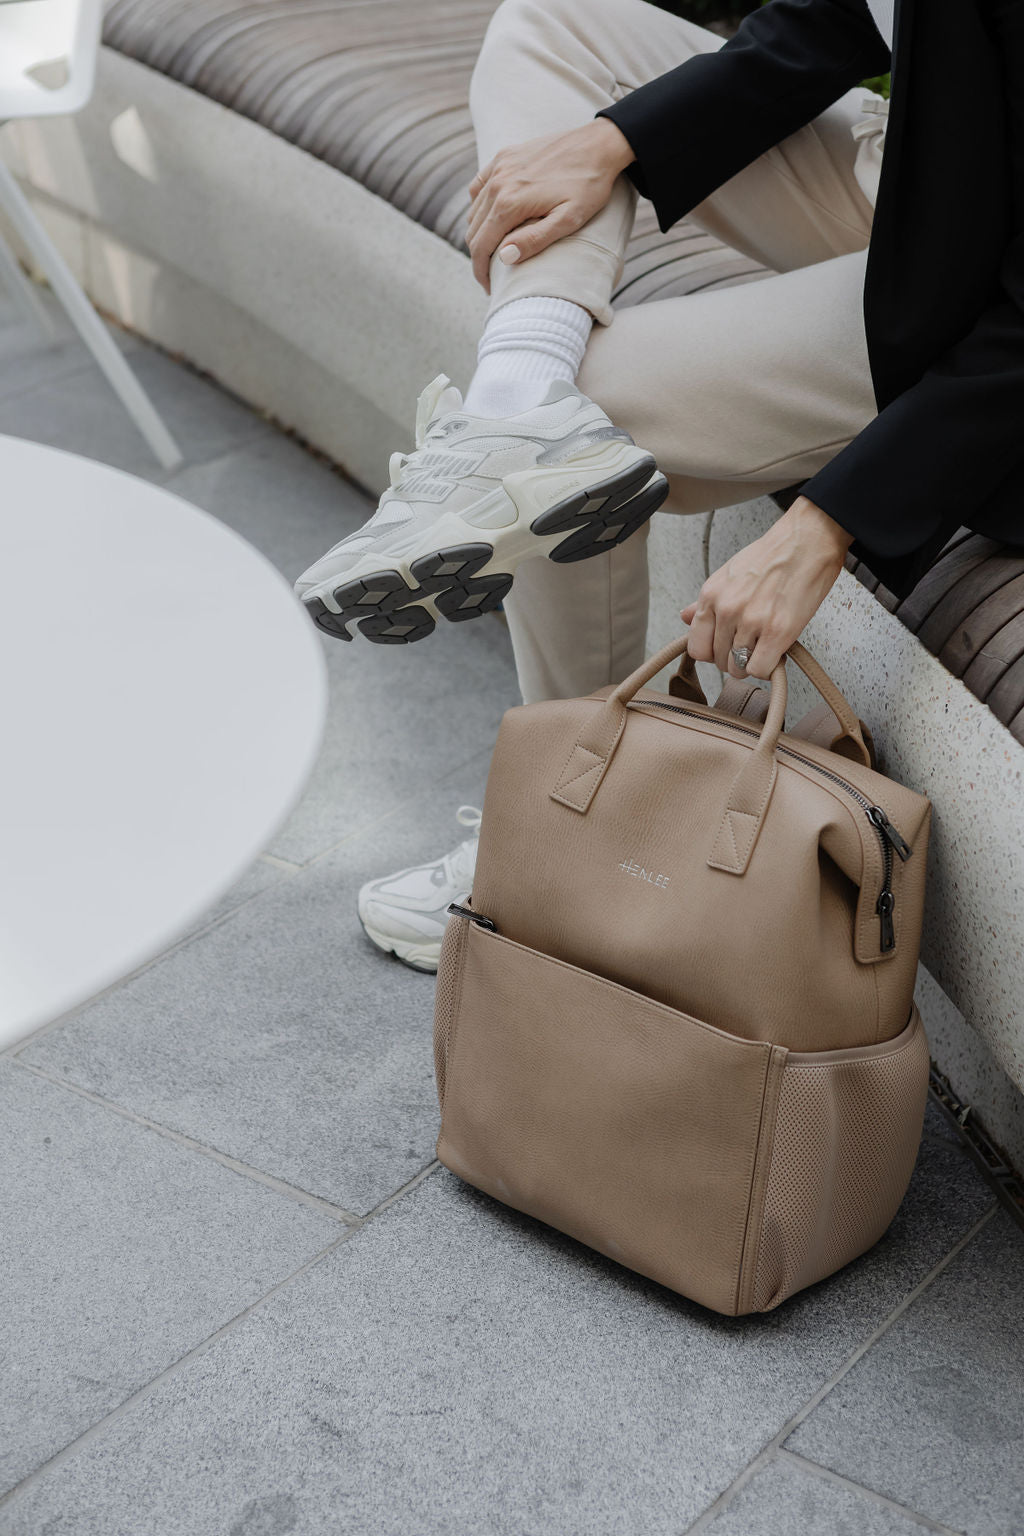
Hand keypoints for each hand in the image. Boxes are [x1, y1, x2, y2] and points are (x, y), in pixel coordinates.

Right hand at [467, 118, 634, 291]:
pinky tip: (492, 217)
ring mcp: (499, 166)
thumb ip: (535, 239)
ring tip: (494, 250)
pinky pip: (479, 186)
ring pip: (475, 210)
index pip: (481, 245)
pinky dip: (479, 206)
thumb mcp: (568, 219)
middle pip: (474, 230)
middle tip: (491, 275)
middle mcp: (498, 183)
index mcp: (510, 202)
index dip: (481, 271)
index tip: (489, 288)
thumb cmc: (589, 185)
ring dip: (480, 233)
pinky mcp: (504, 156)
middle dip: (479, 256)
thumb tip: (504, 257)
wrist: (598, 144)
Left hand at [679, 497, 853, 678]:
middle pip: (718, 661)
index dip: (713, 652)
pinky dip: (768, 668)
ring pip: (738, 668)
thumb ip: (705, 602)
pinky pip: (760, 669)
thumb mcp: (729, 573)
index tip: (726, 648)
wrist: (807, 541)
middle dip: (735, 658)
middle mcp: (727, 609)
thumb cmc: (773, 555)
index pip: (696, 647)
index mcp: (711, 595)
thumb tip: (686, 617)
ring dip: (752, 662)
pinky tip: (775, 652)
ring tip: (765, 645)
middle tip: (752, 644)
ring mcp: (750, 622)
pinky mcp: (776, 632)